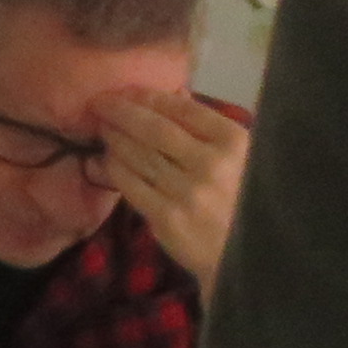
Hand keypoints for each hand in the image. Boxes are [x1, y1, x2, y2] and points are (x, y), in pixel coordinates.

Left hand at [101, 85, 252, 283]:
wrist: (249, 257)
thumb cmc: (248, 201)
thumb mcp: (243, 157)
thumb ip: (211, 127)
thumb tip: (176, 92)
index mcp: (234, 142)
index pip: (184, 109)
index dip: (151, 97)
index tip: (129, 90)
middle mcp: (209, 163)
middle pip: (154, 129)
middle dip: (122, 112)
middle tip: (98, 102)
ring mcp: (186, 192)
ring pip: (139, 155)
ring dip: (115, 137)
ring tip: (102, 127)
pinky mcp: (167, 218)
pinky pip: (132, 185)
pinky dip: (115, 168)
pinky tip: (106, 159)